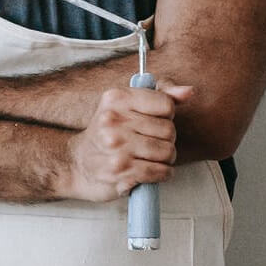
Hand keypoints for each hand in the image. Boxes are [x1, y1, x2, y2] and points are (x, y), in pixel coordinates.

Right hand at [61, 85, 192, 201]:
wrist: (77, 164)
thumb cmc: (107, 133)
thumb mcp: (126, 106)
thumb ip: (161, 95)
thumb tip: (188, 92)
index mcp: (115, 99)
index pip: (166, 104)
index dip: (165, 116)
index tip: (151, 121)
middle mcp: (113, 121)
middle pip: (169, 130)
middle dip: (165, 140)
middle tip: (148, 142)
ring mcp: (116, 147)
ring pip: (168, 152)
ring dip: (164, 159)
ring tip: (148, 157)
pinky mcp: (120, 171)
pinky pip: (160, 171)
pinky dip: (161, 174)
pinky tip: (148, 170)